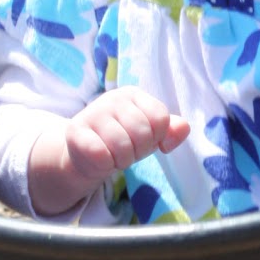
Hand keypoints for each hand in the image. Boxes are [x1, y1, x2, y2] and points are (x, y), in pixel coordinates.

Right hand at [29, 88, 189, 214]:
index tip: (144, 141)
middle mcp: (112, 98)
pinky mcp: (75, 131)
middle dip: (138, 151)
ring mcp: (92, 113)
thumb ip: (170, 130)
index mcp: (133, 94)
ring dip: (121, 160)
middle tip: (126, 151)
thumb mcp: (150, 135)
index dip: (156, 137)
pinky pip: (101, 155)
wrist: (84, 156)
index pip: (160, 117)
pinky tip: (100, 160)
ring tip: (113, 155)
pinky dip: (105, 165)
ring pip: (123, 147)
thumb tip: (184, 128)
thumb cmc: (122, 141)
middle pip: (143, 132)